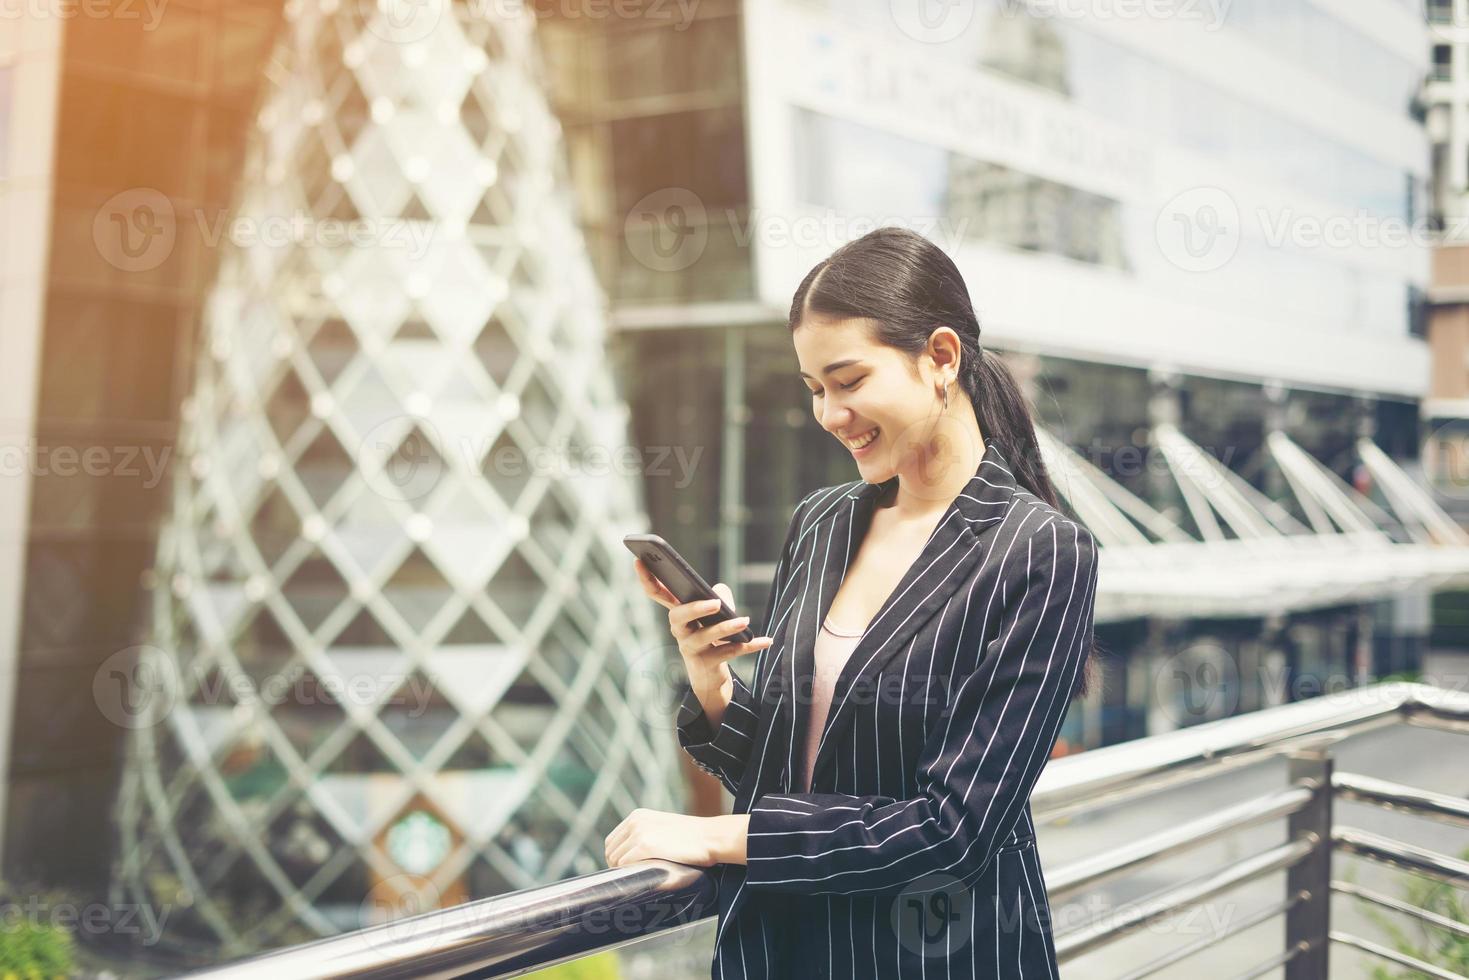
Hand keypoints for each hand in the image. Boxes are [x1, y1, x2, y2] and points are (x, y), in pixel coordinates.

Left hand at [604, 809, 747, 868]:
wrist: (711, 837)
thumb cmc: (692, 838)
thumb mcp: (663, 829)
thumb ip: (645, 837)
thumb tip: (629, 859)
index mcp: (637, 816)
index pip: (611, 841)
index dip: (614, 858)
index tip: (624, 871)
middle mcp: (635, 821)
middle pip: (610, 851)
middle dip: (616, 867)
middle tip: (630, 880)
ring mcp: (639, 832)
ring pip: (616, 859)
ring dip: (623, 872)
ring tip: (638, 878)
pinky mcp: (646, 845)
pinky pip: (626, 864)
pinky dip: (630, 873)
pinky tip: (642, 876)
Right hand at [631, 559, 772, 677]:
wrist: (709, 675)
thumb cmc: (710, 634)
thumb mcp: (714, 612)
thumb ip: (718, 597)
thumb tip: (720, 597)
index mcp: (678, 613)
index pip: (657, 594)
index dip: (646, 578)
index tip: (638, 560)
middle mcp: (679, 630)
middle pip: (677, 617)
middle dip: (694, 609)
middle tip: (715, 603)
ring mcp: (690, 648)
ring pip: (704, 637)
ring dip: (725, 629)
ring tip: (744, 621)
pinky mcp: (706, 664)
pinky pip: (728, 654)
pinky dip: (749, 646)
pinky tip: (766, 640)